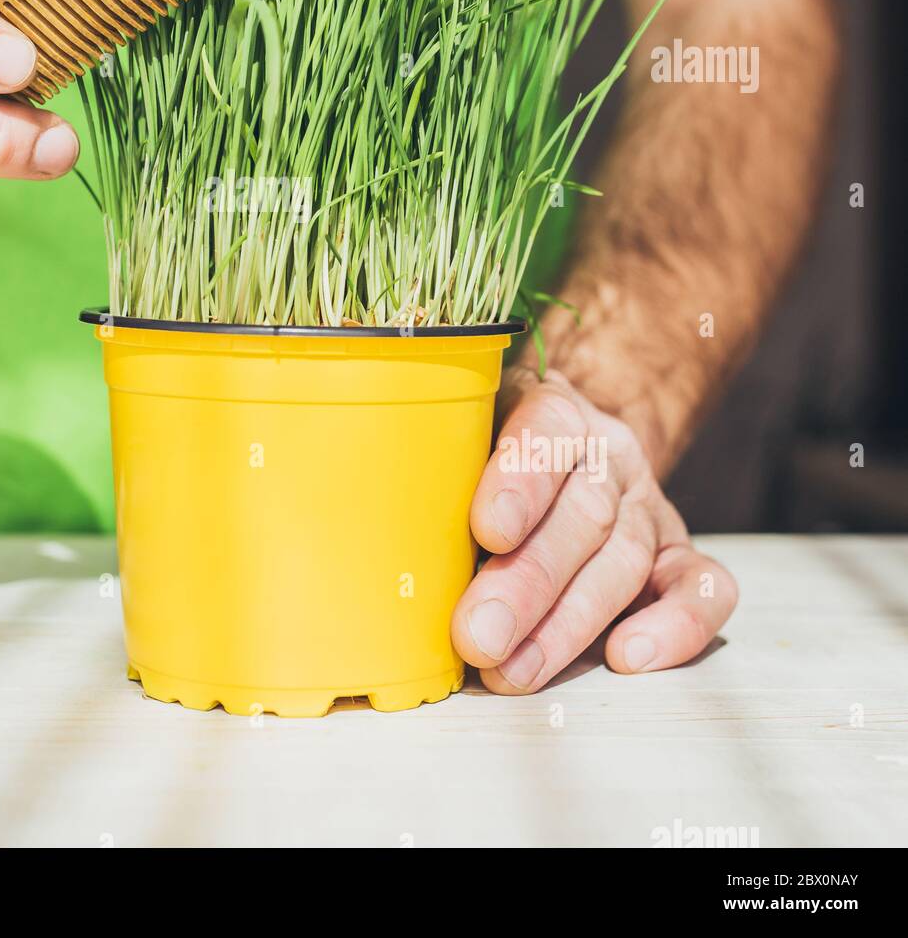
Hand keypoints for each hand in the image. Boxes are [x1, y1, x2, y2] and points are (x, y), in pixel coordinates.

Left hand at [450, 368, 737, 693]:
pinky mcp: (678, 552)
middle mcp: (609, 454)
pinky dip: (678, 625)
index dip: (520, 480)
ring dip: (568, 624)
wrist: (571, 437)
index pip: (547, 431)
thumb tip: (380, 531)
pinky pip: (702, 585)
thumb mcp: (460, 429)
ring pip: (624, 560)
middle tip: (478, 636)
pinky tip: (628, 657)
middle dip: (527, 583)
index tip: (488, 530)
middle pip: (580, 514)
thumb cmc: (488, 446)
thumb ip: (434, 460)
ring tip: (511, 671)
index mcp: (554, 410)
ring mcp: (648, 505)